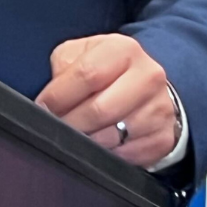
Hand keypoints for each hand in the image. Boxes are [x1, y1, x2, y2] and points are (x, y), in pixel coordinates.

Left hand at [34, 34, 177, 168]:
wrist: (147, 86)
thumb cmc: (107, 70)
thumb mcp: (83, 54)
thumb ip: (65, 67)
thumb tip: (50, 98)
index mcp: (124, 50)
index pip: (87, 74)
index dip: (59, 95)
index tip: (43, 107)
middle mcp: (148, 77)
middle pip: (99, 110)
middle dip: (69, 123)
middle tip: (55, 127)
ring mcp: (160, 109)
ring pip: (111, 138)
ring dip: (85, 142)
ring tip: (75, 136)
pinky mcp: (163, 138)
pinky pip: (125, 156)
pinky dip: (105, 156)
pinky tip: (97, 146)